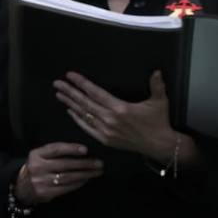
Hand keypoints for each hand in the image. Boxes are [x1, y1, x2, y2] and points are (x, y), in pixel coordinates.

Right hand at [15, 142, 103, 205]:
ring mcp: (41, 181)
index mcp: (36, 154)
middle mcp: (38, 167)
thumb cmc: (38, 167)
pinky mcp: (46, 192)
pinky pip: (66, 188)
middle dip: (84, 163)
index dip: (71, 148)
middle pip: (64, 164)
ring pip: (68, 177)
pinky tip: (86, 180)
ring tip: (96, 172)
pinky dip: (78, 183)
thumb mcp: (40, 156)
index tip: (85, 150)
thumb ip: (55, 152)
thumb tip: (82, 151)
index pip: (55, 149)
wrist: (22, 186)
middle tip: (99, 163)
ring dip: (85, 174)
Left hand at [55, 70, 177, 160]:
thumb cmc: (158, 121)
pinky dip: (77, 119)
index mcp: (120, 108)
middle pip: (85, 102)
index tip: (70, 75)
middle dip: (69, 91)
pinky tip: (69, 111)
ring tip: (59, 94)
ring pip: (84, 114)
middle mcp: (110, 119)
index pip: (95, 92)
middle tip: (57, 83)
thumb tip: (157, 71)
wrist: (159, 145)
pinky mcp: (105, 139)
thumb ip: (157, 86)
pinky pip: (87, 128)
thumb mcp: (159, 102)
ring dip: (70, 104)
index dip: (82, 83)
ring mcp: (106, 131)